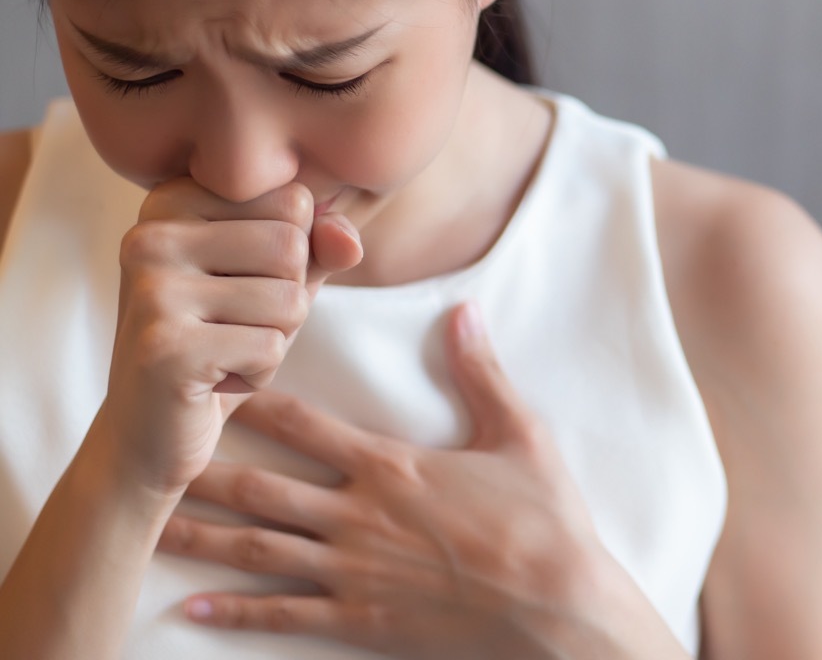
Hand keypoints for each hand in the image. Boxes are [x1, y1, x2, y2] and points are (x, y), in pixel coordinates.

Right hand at [100, 178, 361, 497]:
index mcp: (174, 200)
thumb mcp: (278, 281)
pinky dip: (260, 374)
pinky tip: (213, 380)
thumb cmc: (223, 341)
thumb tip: (349, 242)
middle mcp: (152, 235)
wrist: (149, 431)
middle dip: (287, 301)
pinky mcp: (164, 347)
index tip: (239, 284)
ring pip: (288, 300)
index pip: (293, 200)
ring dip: (274, 340)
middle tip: (233, 327)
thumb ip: (319, 245)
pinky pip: (271, 348)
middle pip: (292, 246)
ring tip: (223, 352)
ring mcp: (151, 290)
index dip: (293, 255)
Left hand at [157, 302, 660, 658]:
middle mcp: (358, 515)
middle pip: (264, 488)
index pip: (305, 426)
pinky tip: (196, 607)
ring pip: (260, 549)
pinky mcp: (360, 617)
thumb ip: (483, 373)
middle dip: (206, 470)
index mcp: (391, 466)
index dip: (255, 404)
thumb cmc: (542, 518)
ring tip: (156, 524)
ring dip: (203, 537)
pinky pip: (285, 614)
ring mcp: (353, 570)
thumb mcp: (521, 434)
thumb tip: (464, 313)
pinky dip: (236, 611)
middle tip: (158, 453)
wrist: (555, 605)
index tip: (215, 384)